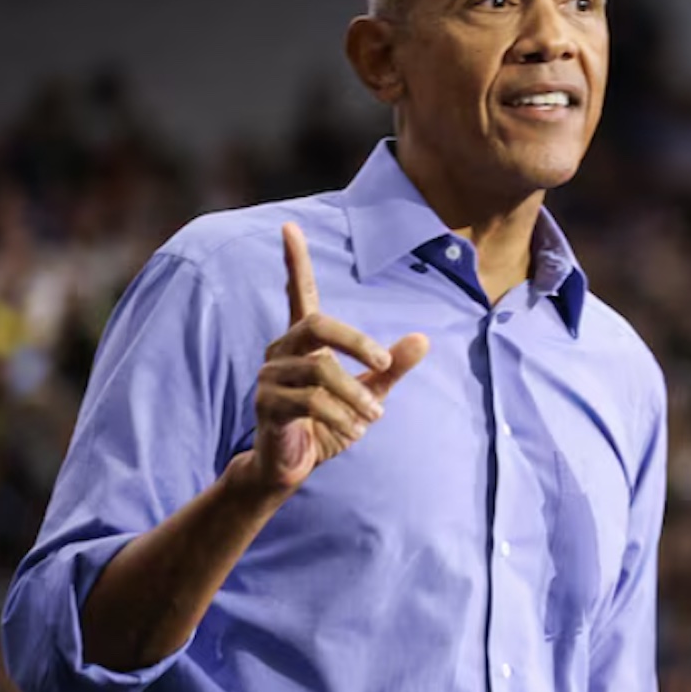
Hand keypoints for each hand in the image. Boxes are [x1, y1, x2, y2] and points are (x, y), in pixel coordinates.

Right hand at [244, 223, 428, 496]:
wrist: (295, 465)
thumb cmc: (329, 424)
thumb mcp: (369, 394)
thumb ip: (390, 367)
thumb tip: (422, 339)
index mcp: (305, 341)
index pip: (299, 292)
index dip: (295, 261)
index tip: (289, 226)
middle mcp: (282, 350)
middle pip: (318, 325)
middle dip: (357, 342)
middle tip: (384, 362)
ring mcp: (270, 376)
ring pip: (319, 369)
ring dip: (354, 394)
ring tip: (374, 417)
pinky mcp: (267, 404)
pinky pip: (309, 400)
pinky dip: (341, 416)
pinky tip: (354, 430)